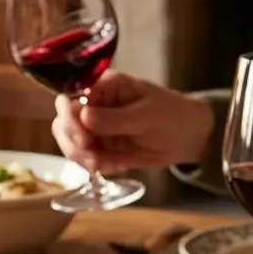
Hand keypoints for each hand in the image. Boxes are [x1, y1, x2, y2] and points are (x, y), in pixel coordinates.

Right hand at [52, 71, 214, 171]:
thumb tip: (83, 116)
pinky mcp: (99, 145)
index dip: (70, 120)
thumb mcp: (147, 116)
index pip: (70, 99)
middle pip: (63, 123)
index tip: (84, 140)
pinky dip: (96, 166)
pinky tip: (119, 166)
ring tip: (108, 166)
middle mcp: (93, 104)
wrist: (189, 137)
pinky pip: (84, 158)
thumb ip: (114, 118)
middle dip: (74, 144)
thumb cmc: (173, 116)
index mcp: (103, 87)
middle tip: (95, 160)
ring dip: (83, 159)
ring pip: (69, 143)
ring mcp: (94, 126)